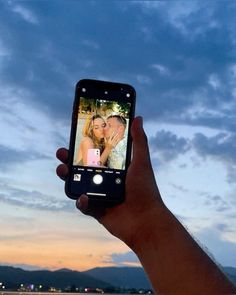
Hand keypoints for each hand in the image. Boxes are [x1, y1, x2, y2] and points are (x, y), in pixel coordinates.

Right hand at [56, 117, 164, 247]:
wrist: (146, 221)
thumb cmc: (145, 189)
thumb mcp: (141, 161)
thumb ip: (138, 140)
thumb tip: (138, 117)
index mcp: (114, 168)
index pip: (95, 155)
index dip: (83, 147)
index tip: (74, 138)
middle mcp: (106, 180)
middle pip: (82, 169)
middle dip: (69, 161)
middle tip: (62, 154)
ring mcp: (100, 195)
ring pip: (79, 185)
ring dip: (68, 178)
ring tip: (62, 171)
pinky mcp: (97, 210)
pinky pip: (84, 205)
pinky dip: (81, 201)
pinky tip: (84, 198)